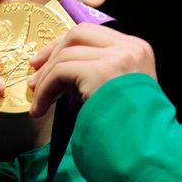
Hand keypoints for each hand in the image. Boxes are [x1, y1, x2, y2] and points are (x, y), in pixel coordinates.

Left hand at [27, 23, 156, 117]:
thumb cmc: (132, 128)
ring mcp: (117, 57)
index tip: (44, 62)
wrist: (148, 149)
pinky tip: (40, 108)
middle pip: (77, 34)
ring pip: (66, 54)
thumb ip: (98, 71)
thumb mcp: (120, 90)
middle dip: (50, 53)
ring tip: (38, 102)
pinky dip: (45, 89)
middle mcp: (129, 47)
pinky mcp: (102, 72)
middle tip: (34, 78)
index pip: (91, 33)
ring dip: (45, 79)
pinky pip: (60, 72)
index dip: (62, 45)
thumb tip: (55, 67)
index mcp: (136, 48)